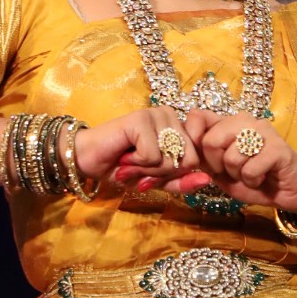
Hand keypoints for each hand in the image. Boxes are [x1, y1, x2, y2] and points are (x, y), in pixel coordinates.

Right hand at [73, 108, 211, 194]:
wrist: (88, 161)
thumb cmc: (124, 169)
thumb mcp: (158, 181)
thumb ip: (183, 182)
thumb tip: (207, 180)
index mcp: (179, 127)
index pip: (196, 161)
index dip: (173, 174)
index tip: (152, 169)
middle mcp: (171, 116)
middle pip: (188, 160)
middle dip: (162, 173)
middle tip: (141, 166)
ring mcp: (157, 114)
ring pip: (171, 158)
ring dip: (148, 169)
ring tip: (132, 160)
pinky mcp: (141, 118)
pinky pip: (153, 155)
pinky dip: (137, 163)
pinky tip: (124, 154)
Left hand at [185, 111, 296, 215]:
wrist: (288, 192)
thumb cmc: (254, 179)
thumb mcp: (221, 171)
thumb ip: (203, 158)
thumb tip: (183, 150)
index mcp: (229, 123)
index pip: (198, 116)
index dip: (192, 140)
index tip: (203, 161)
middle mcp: (246, 120)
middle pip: (211, 140)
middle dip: (217, 165)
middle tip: (232, 172)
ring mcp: (264, 131)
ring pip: (231, 156)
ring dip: (238, 175)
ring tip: (251, 174)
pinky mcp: (279, 148)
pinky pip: (251, 168)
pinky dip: (253, 180)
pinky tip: (262, 178)